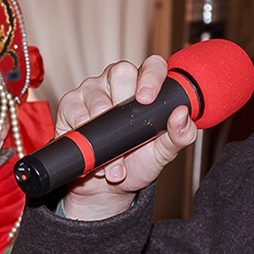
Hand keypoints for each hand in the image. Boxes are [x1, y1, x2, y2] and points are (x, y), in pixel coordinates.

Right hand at [55, 55, 197, 222]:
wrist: (106, 188)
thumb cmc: (136, 162)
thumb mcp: (163, 153)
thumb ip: (180, 135)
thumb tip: (182, 113)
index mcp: (144, 86)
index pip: (151, 65)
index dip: (151, 76)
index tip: (148, 98)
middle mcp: (117, 82)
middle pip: (120, 72)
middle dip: (124, 104)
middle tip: (128, 133)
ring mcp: (91, 91)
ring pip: (98, 99)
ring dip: (107, 136)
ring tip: (115, 163)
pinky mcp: (70, 106)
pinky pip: (76, 114)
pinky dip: (86, 139)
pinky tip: (95, 158)